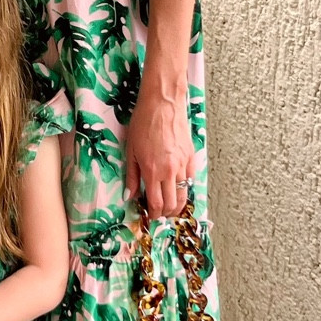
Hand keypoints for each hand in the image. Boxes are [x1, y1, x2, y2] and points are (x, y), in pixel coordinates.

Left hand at [125, 84, 196, 218]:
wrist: (162, 104)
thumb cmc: (143, 123)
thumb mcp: (130, 150)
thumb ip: (132, 176)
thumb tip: (130, 195)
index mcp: (152, 171)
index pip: (155, 203)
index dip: (153, 214)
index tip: (150, 216)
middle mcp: (170, 171)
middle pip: (172, 203)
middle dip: (165, 213)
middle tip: (159, 214)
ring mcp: (183, 164)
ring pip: (184, 194)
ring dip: (177, 204)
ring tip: (170, 207)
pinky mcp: (190, 156)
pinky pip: (191, 179)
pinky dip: (185, 188)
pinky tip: (178, 189)